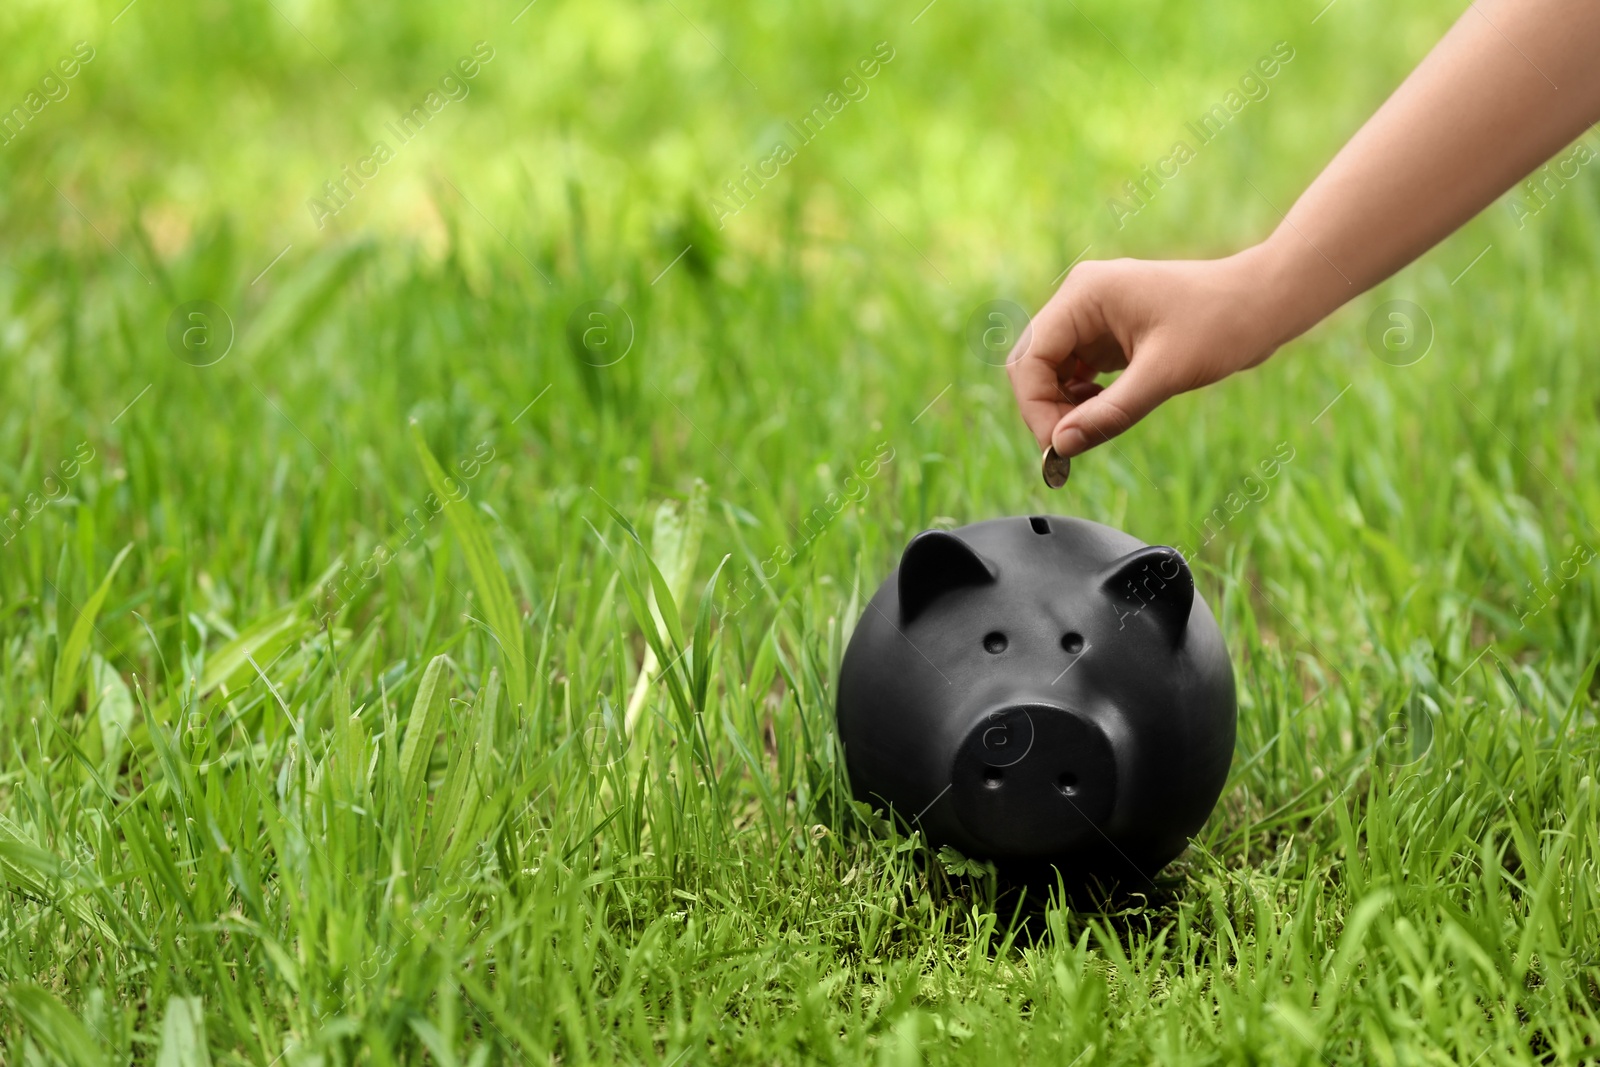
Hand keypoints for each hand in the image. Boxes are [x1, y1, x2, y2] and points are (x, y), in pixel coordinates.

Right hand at [1007, 247, 1295, 458]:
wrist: (1265, 302)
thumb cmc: (1222, 324)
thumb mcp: (1164, 375)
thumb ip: (1109, 412)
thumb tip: (1062, 446)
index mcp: (1085, 294)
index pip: (1031, 358)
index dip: (1036, 408)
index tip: (1059, 447)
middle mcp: (1081, 298)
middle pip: (1035, 364)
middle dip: (1046, 408)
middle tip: (1071, 446)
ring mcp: (1093, 314)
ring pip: (1053, 370)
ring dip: (1064, 406)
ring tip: (1093, 429)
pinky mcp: (1108, 330)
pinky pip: (1077, 369)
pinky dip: (1082, 397)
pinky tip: (1104, 411)